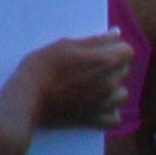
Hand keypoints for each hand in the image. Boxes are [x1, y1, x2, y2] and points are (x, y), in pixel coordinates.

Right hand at [3, 35, 133, 138]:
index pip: (128, 51)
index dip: (114, 48)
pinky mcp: (94, 120)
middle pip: (124, 71)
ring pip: (122, 95)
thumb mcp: (65, 45)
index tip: (98, 50)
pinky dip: (108, 113)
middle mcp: (111, 83)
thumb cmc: (42, 65)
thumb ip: (95, 40)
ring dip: (112, 90)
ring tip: (92, 87)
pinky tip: (95, 106)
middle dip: (111, 67)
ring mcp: (104, 104)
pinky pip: (114, 118)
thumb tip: (117, 34)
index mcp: (106, 62)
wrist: (27, 98)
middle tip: (86, 66)